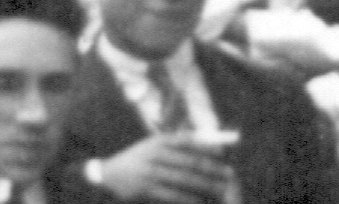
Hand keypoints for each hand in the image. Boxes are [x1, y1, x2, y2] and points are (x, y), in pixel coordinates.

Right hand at [98, 133, 234, 203]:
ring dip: (205, 185)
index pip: (189, 141)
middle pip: (191, 162)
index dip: (208, 146)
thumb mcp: (154, 145)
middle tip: (229, 174)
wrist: (108, 175)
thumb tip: (207, 144)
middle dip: (212, 168)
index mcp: (160, 141)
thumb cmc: (139, 159)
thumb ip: (177, 143)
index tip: (225, 153)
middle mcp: (156, 154)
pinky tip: (201, 201)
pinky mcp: (146, 190)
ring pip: (185, 180)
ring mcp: (151, 172)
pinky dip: (189, 199)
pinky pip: (173, 195)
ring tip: (220, 189)